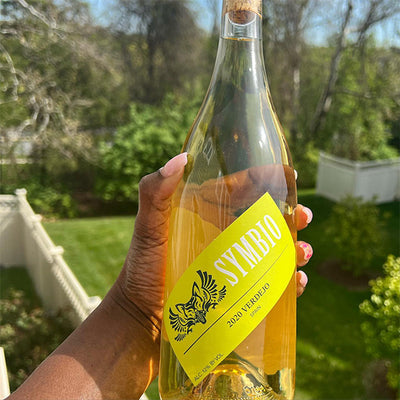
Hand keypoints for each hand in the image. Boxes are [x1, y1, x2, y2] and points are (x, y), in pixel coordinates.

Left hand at [115, 153, 312, 332]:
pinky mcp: (238, 291)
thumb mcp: (147, 229)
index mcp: (205, 214)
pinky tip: (297, 281)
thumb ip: (154, 194)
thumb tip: (180, 159)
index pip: (240, 190)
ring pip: (272, 250)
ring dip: (293, 248)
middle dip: (289, 215)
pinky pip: (270, 282)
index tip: (290, 175)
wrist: (141, 317)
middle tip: (304, 217)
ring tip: (303, 252)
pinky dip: (288, 281)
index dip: (266, 180)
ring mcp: (233, 264)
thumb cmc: (142, 271)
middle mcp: (222, 235)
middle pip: (264, 219)